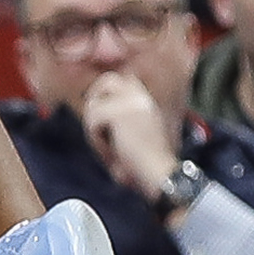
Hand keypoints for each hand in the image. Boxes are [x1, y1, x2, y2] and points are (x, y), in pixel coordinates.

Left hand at [80, 70, 178, 199]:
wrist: (161, 174)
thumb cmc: (148, 161)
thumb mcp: (137, 129)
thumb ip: (122, 115)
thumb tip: (95, 104)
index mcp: (147, 99)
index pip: (121, 79)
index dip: (107, 92)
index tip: (103, 109)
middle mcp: (140, 95)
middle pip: (106, 81)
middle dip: (96, 100)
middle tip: (95, 124)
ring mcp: (130, 102)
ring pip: (94, 103)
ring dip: (94, 127)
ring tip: (107, 147)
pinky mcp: (119, 113)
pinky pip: (92, 120)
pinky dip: (95, 139)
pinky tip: (110, 152)